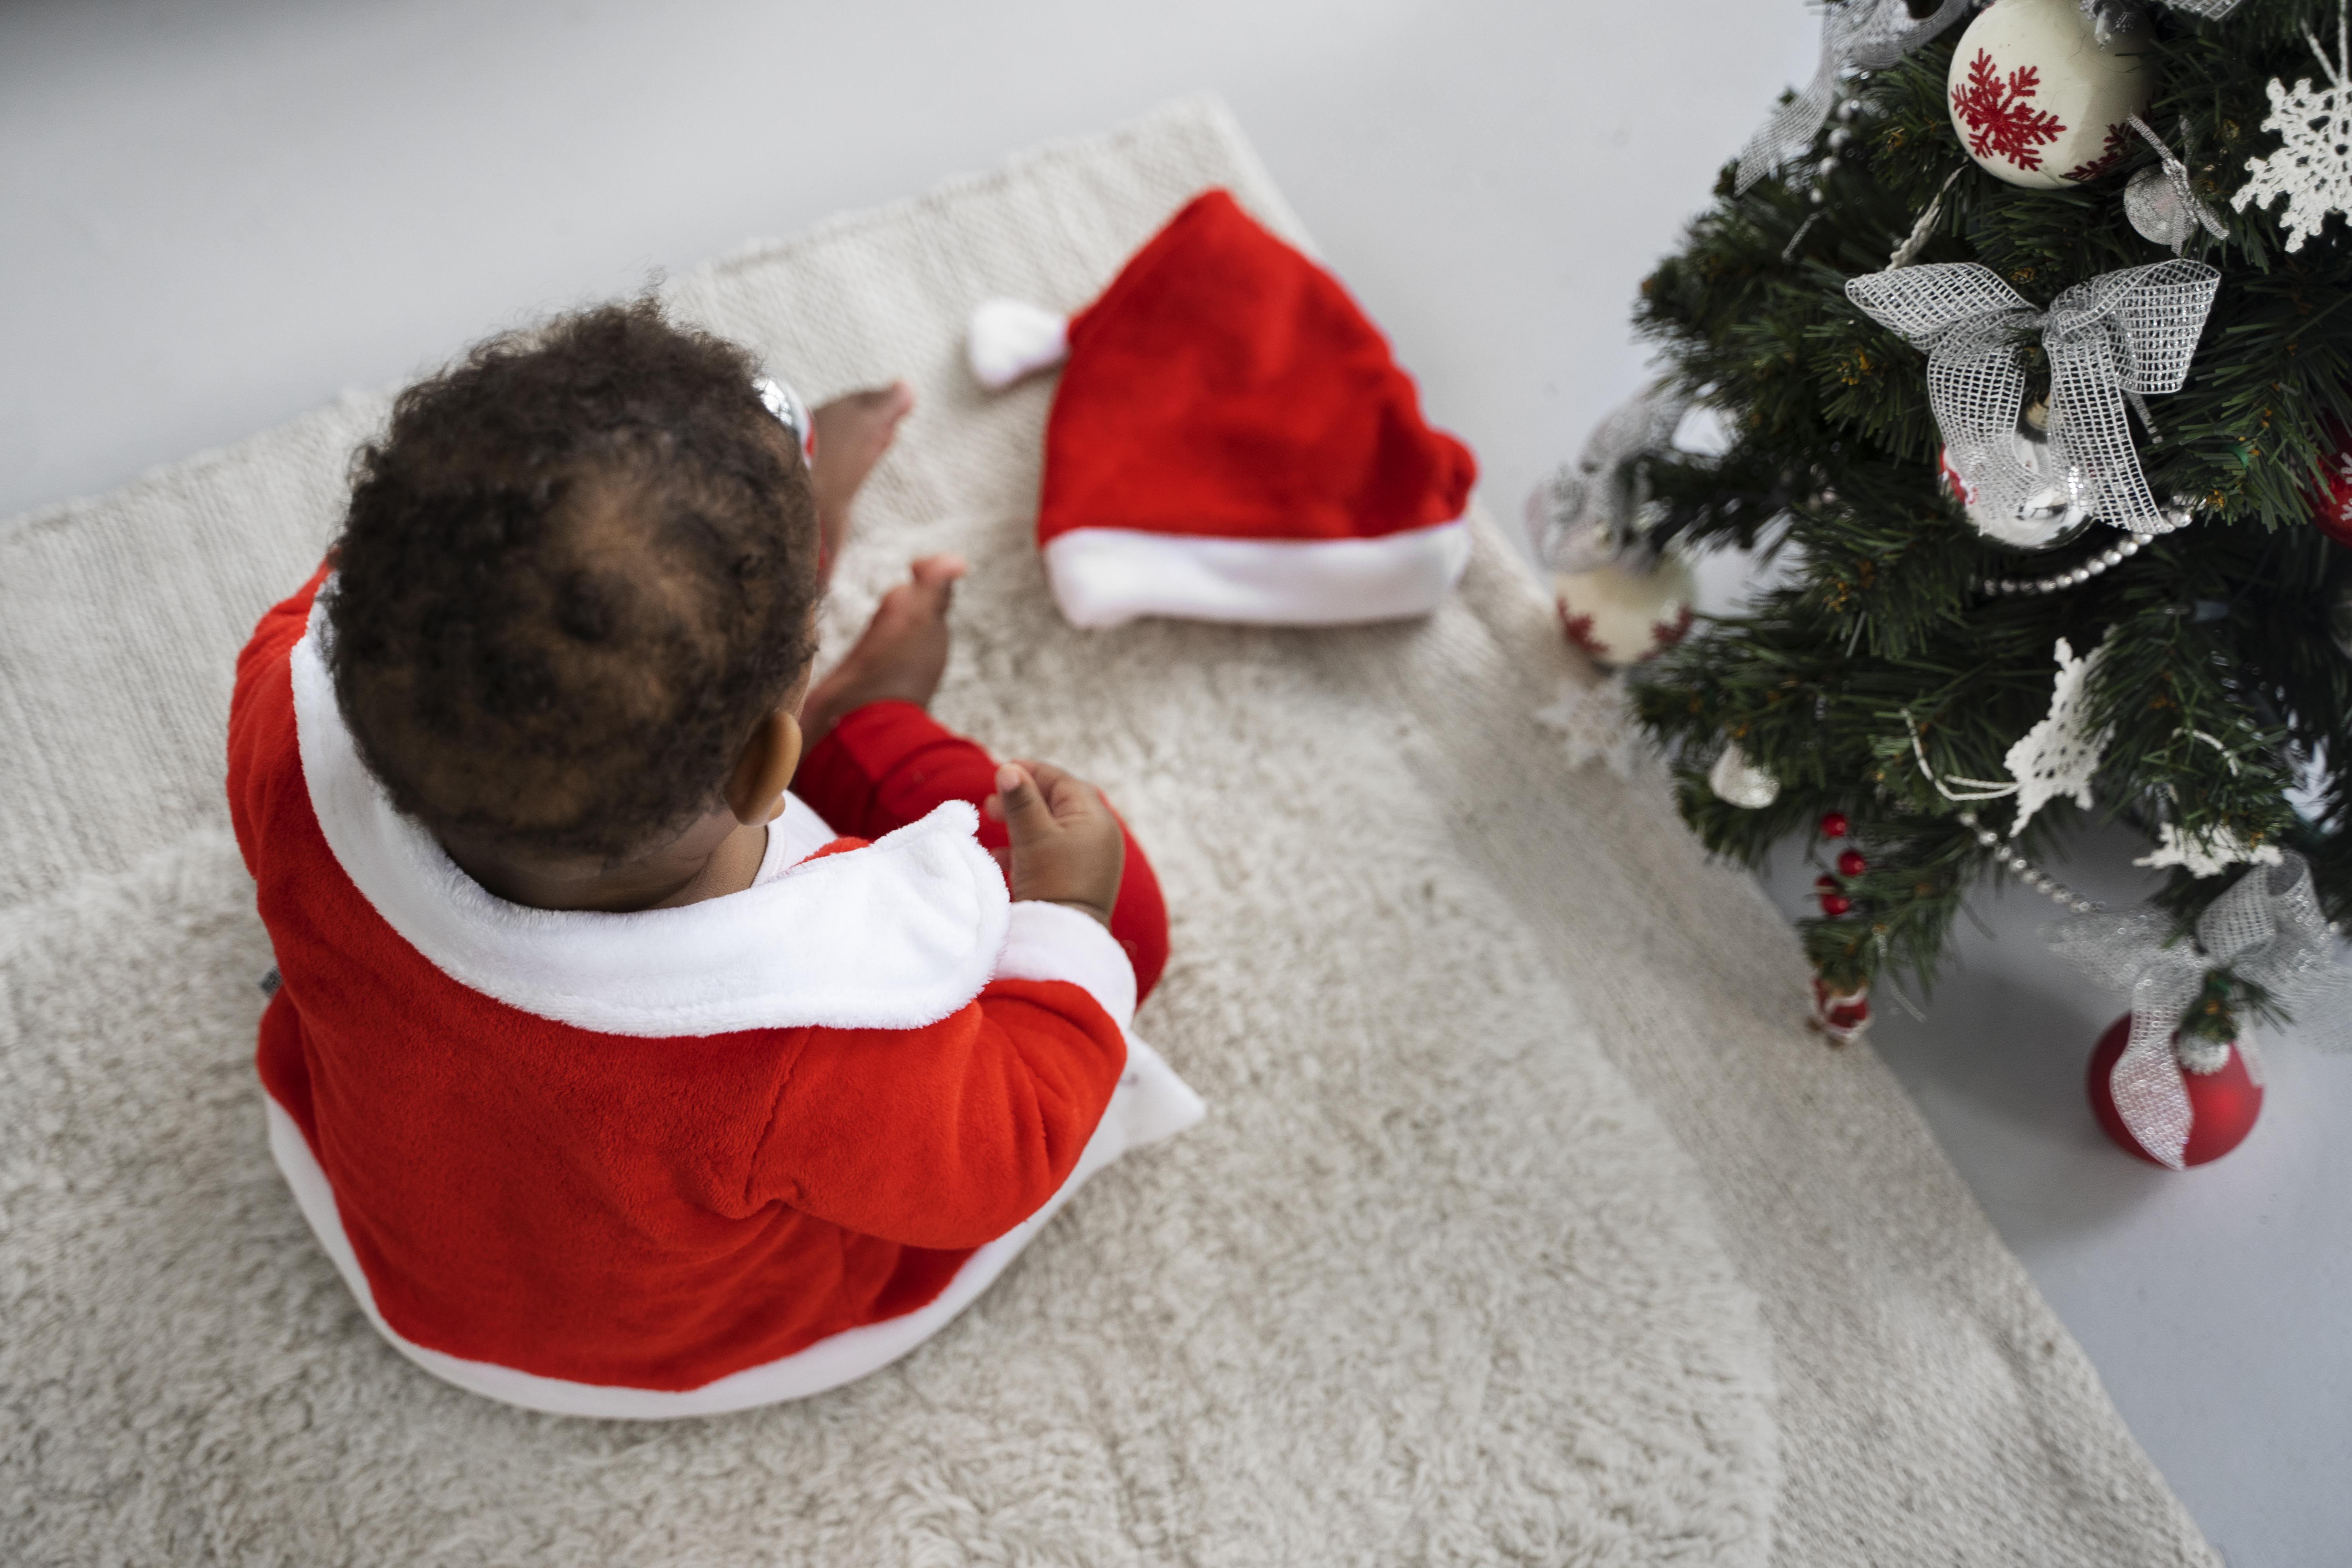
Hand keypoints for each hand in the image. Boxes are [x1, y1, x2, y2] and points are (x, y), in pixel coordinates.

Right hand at [983, 760, 1123, 927]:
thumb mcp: (1033, 837)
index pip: (1063, 782)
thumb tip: (1009, 769)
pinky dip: (1025, 848)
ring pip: (1051, 828)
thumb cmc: (1052, 882)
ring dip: (1020, 823)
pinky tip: (999, 855)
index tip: (1002, 770)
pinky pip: (1051, 853)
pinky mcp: (1077, 878)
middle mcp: (1099, 836)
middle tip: (991, 803)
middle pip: (1057, 803)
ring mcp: (1090, 858)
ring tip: (990, 822)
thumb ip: (1021, 801)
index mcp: (1095, 819)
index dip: (1031, 772)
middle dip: (1021, 799)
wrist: (1064, 940)